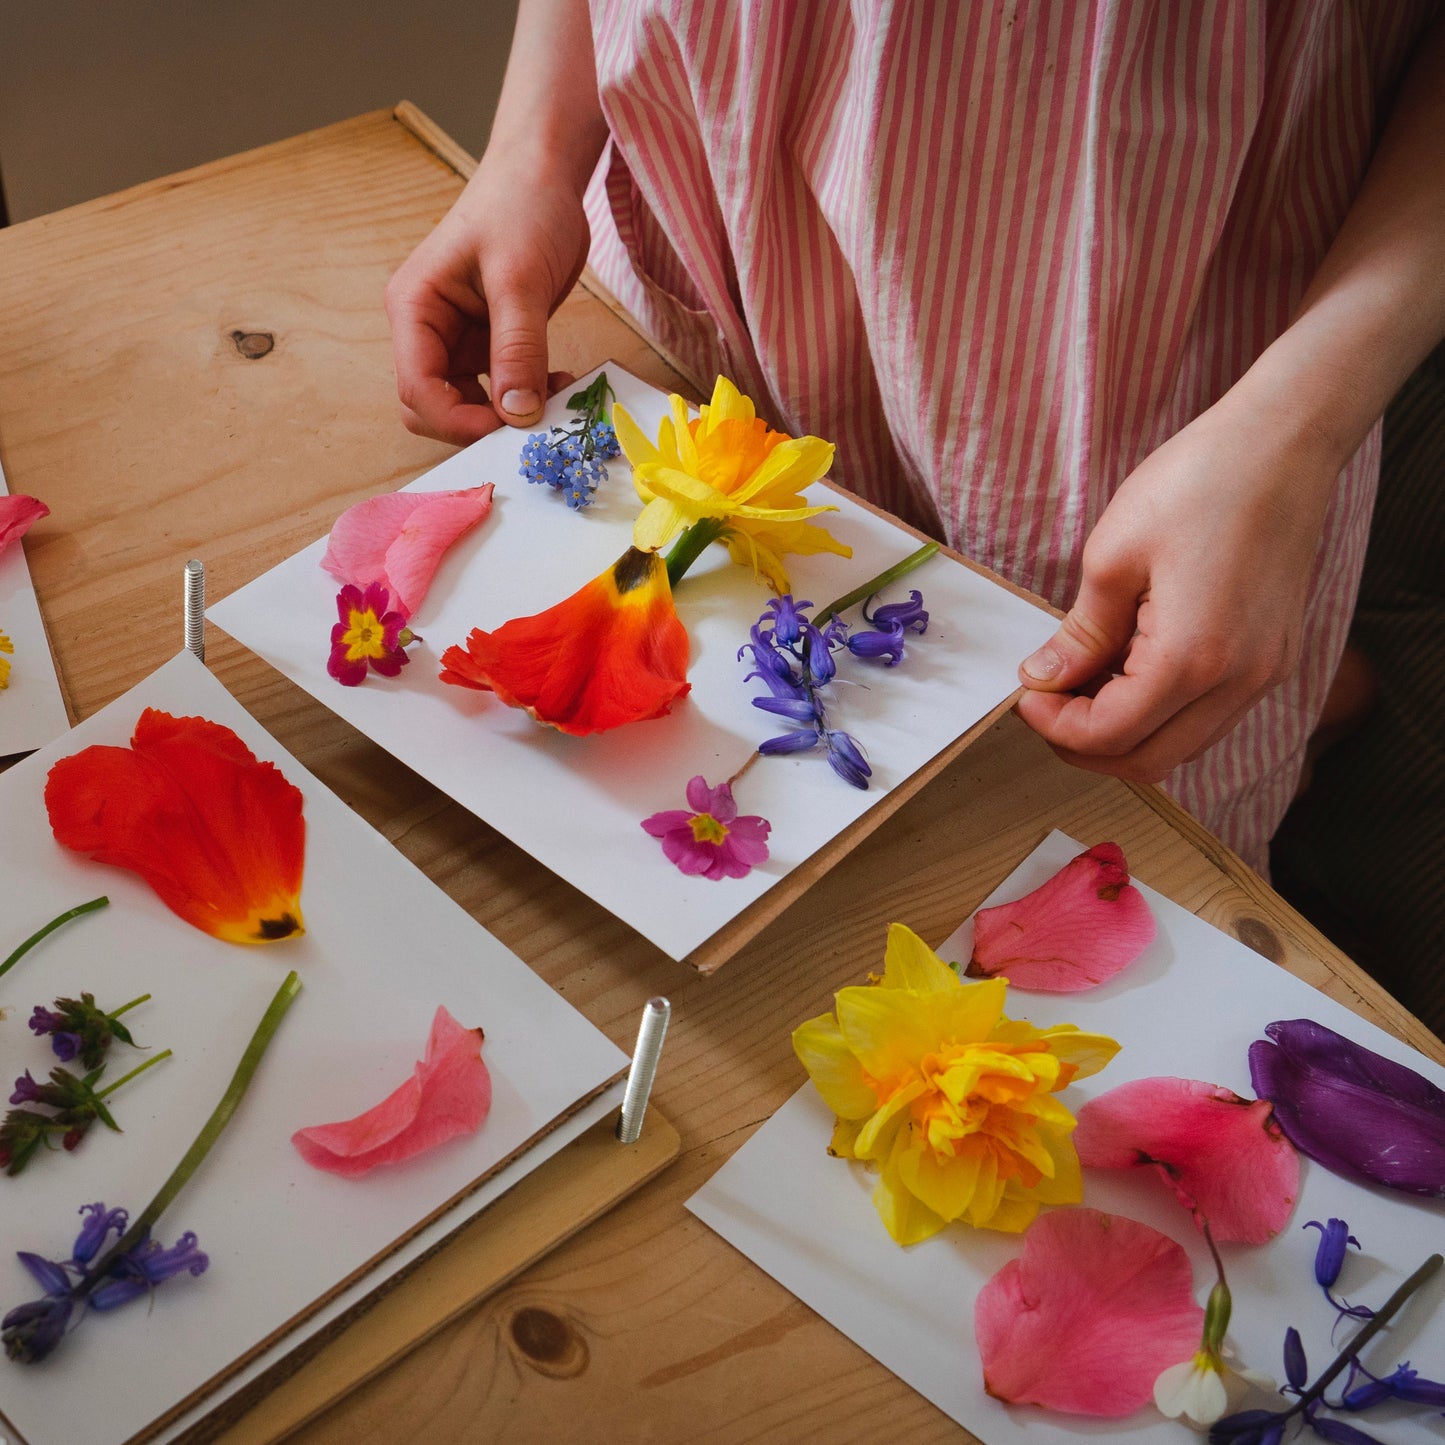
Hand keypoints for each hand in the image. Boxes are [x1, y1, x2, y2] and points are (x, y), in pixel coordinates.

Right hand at [385, 151, 590, 444]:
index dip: (456, 420)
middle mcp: (428, 329)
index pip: (416, 389)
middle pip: (432, 406)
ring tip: (553, 399)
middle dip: (477, 423)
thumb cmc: (521, 207)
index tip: (506, 429)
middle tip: (530, 422)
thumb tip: (517, 413)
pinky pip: (499, 390)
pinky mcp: (489, 343)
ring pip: (468, 404)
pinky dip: (526, 398)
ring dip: (507, 414)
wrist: (544, 175)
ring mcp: (458, 339)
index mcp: (414, 308)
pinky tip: (557, 384)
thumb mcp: (519, 278)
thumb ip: (517, 348)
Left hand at [1014, 399, 1338, 781]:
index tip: (1026, 696)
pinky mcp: (1275, 659)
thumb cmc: (1200, 482)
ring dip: (1125, 732)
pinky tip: (1128, 670)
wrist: (1284, 442)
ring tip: (1083, 683)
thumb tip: (1045, 678)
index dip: (1056, 727)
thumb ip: (1080, 634)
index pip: (1111, 735)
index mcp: (1193, 659)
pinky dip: (1162, 713)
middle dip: (1085, 745)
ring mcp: (1265, 674)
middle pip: (1149, 761)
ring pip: (1182, 746)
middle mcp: (1240, 682)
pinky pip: (1210, 716)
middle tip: (1046, 705)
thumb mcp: (1113, 556)